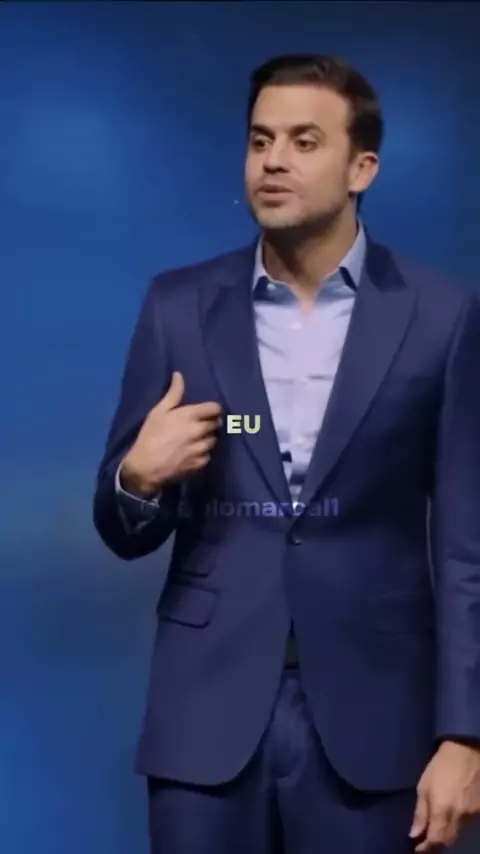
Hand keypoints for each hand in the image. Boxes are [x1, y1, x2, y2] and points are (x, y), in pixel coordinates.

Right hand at [120, 371, 221, 496]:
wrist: (145, 466)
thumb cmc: (150, 435)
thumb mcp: (158, 411)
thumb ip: (173, 394)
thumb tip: (179, 375)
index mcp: (190, 416)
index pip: (214, 408)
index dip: (213, 409)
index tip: (208, 410)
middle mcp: (199, 431)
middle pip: (216, 424)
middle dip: (212, 422)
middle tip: (203, 423)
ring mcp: (200, 449)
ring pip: (213, 440)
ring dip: (208, 438)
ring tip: (198, 438)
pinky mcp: (199, 463)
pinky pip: (208, 456)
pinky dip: (203, 453)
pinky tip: (194, 452)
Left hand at [409, 740, 479, 849]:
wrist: (466, 751)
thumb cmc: (440, 765)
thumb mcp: (423, 786)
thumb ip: (420, 812)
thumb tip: (414, 834)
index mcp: (443, 811)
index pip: (435, 841)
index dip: (425, 847)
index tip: (417, 847)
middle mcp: (459, 817)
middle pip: (448, 841)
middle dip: (436, 843)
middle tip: (425, 839)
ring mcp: (472, 814)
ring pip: (458, 833)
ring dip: (446, 834)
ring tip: (436, 827)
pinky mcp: (479, 809)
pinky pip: (466, 824)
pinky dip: (456, 824)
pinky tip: (449, 816)